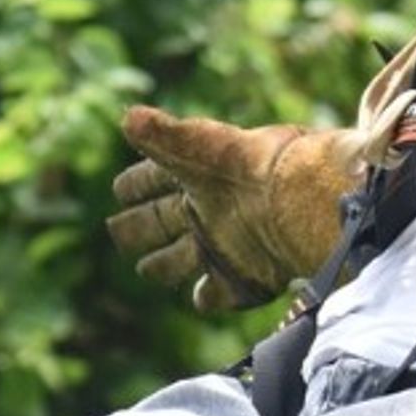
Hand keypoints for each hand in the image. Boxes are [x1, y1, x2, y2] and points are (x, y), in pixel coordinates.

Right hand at [105, 108, 357, 312]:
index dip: (135, 184)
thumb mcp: (197, 143)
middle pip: (161, 222)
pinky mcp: (244, 276)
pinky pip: (220, 292)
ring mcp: (225, 245)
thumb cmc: (246, 165)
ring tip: (146, 268)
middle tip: (117, 231)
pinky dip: (208, 296)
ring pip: (181, 260)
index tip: (120, 189)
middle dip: (139, 227)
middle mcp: (207, 210)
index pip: (153, 179)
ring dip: (163, 265)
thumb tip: (127, 118)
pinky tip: (199, 296)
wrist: (299, 201)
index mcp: (194, 174)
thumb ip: (160, 136)